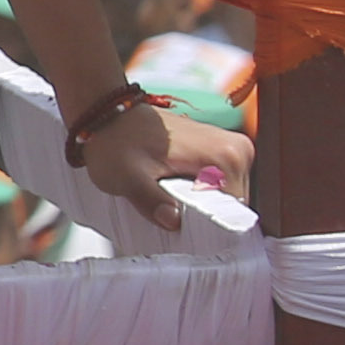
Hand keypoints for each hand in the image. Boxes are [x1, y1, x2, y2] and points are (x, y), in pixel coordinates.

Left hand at [67, 93, 254, 234]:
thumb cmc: (115, 141)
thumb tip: (173, 221)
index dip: (207, 228)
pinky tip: (171, 194)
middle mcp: (238, 150)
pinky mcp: (218, 151)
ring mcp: (230, 149)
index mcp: (228, 155)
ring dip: (198, 206)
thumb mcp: (127, 176)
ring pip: (223, 198)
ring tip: (166, 201)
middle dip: (202, 216)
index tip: (180, 231)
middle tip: (167, 215)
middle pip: (232, 206)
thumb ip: (151, 200)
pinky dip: (195, 195)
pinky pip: (216, 186)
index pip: (234, 213)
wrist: (107, 113)